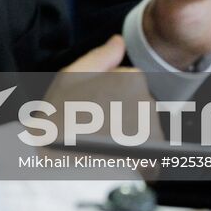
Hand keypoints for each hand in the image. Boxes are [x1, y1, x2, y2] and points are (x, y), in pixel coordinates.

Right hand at [49, 36, 163, 154]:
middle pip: (139, 104)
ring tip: (100, 143)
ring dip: (128, 135)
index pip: (130, 83)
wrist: (58, 169)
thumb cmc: (59, 121)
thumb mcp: (71, 77)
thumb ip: (101, 57)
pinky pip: (149, 153)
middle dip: (121, 113)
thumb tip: (119, 41)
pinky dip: (135, 157)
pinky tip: (113, 159)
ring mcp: (151, 132)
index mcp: (132, 79)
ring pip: (143, 128)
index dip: (109, 95)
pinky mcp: (152, 158)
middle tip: (93, 125)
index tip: (92, 106)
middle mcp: (147, 102)